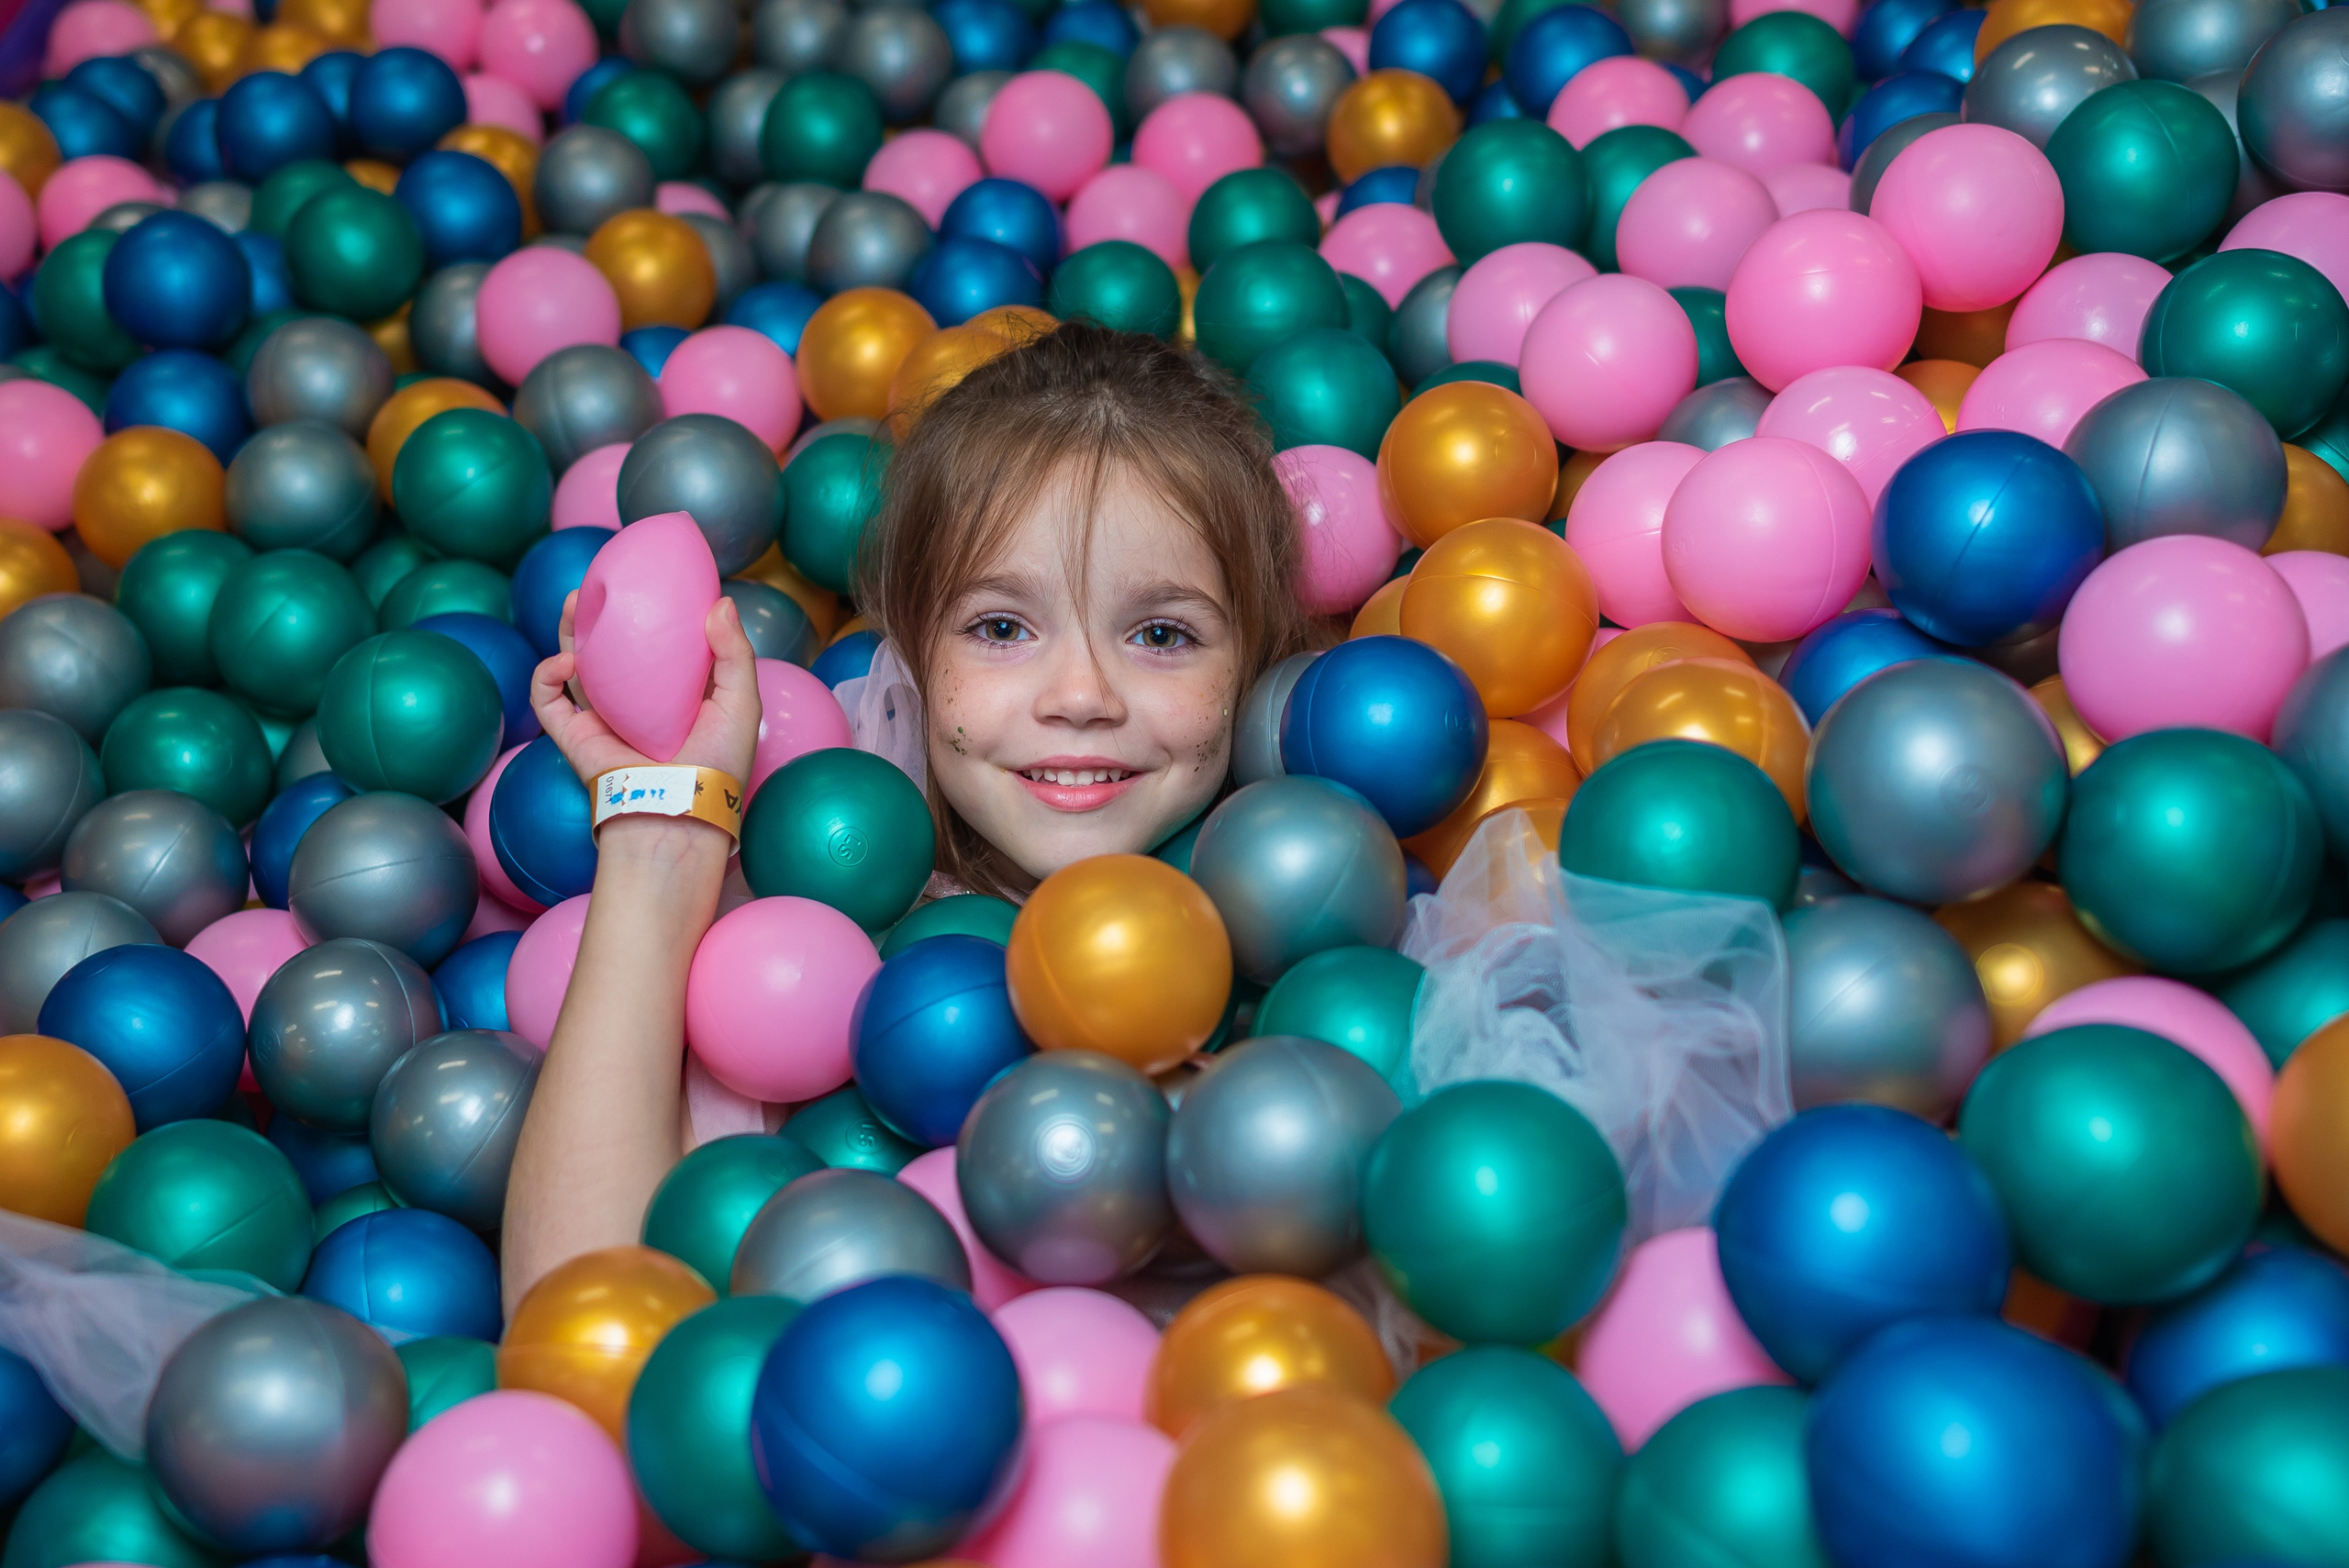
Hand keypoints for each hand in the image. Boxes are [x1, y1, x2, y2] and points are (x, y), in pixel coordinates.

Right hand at [530, 591, 761, 789]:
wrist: (678, 812)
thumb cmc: (717, 763)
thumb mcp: (740, 703)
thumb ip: (734, 653)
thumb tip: (720, 601)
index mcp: (672, 696)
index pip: (656, 648)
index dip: (649, 615)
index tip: (648, 582)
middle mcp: (634, 704)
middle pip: (608, 651)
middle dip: (598, 615)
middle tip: (598, 584)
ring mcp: (602, 719)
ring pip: (573, 667)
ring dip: (566, 632)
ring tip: (571, 601)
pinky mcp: (574, 736)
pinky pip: (548, 700)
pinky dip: (546, 676)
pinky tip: (565, 662)